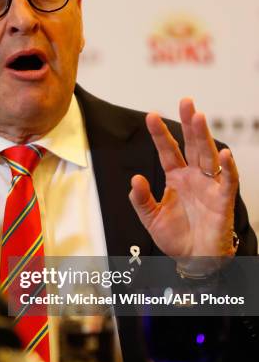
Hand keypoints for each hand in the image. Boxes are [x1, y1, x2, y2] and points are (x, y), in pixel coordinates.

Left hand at [129, 98, 237, 260]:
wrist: (194, 260)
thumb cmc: (176, 237)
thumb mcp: (151, 218)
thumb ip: (141, 199)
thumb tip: (135, 179)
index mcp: (176, 178)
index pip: (168, 150)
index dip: (160, 134)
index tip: (151, 115)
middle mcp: (194, 177)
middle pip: (191, 145)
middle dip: (188, 123)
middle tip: (185, 101)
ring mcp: (209, 186)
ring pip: (208, 156)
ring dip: (203, 136)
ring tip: (198, 117)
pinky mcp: (223, 200)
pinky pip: (227, 181)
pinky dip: (226, 168)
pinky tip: (222, 153)